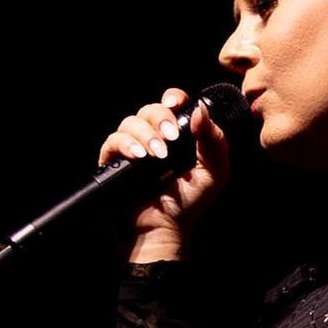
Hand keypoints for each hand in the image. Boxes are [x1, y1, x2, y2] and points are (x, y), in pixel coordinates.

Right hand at [99, 87, 231, 263]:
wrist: (164, 229)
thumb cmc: (188, 204)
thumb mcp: (213, 172)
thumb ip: (214, 141)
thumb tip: (201, 109)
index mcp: (176, 136)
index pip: (171, 104)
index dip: (173, 98)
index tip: (176, 103)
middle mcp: (153, 137)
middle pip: (149, 108)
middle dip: (160, 117)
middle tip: (171, 137)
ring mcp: (132, 148)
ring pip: (131, 122)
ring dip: (146, 134)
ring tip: (158, 156)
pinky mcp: (114, 161)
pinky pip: (113, 141)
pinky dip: (126, 144)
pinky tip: (139, 157)